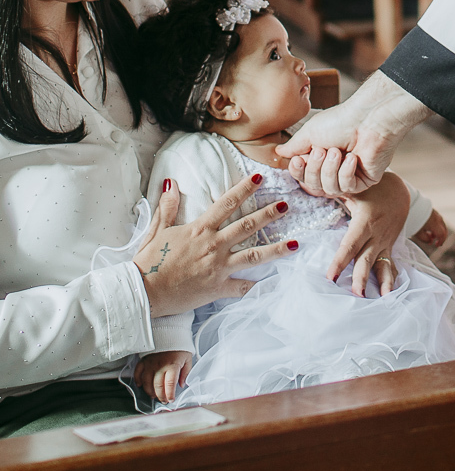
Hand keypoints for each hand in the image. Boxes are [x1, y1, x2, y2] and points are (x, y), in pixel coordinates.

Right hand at [133, 176, 295, 317]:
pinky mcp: (217, 288)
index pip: (226, 204)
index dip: (244, 189)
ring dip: (275, 249)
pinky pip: (241, 287)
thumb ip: (167, 206)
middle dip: (268, 214)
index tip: (260, 178)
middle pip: (246, 226)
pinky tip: (272, 283)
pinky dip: (256, 285)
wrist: (143, 293)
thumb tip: (171, 182)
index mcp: (199, 229)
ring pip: (252, 256)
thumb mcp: (157, 230)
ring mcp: (218, 267)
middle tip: (285, 206)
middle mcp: (213, 245)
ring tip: (295, 244)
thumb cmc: (149, 262)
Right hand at [134, 350, 192, 404]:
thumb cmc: (180, 345)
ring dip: (149, 391)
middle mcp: (160, 366)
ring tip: (153, 395)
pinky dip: (138, 380)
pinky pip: (138, 372)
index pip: (170, 386)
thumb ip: (185, 373)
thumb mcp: (188, 358)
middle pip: (158, 386)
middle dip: (161, 396)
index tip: (171, 400)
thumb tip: (181, 385)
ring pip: (147, 382)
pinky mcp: (144, 360)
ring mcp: (151, 363)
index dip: (169, 395)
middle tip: (163, 400)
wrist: (171, 331)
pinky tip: (140, 385)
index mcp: (173, 366)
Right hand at [278, 73, 431, 195]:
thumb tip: (279, 152)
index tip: (299, 160)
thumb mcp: (311, 132)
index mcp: (320, 157)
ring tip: (338, 151)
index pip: (303, 176)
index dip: (299, 172)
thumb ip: (295, 146)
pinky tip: (352, 157)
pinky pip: (347, 187)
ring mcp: (349, 176)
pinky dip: (346, 172)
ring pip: (330, 189)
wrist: (369, 118)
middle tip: (323, 150)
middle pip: (314, 186)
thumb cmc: (341, 121)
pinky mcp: (364, 181)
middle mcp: (333, 169)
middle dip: (316, 169)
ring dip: (330, 169)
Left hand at [329, 172, 410, 295]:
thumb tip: (309, 187)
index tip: (330, 277)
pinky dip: (390, 279)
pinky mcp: (389, 248)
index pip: (350, 245)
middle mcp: (376, 236)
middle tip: (355, 295)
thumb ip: (333, 191)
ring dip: (381, 283)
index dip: (340, 261)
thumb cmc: (373, 190)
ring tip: (380, 299)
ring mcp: (384, 244)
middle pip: (366, 259)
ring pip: (382, 265)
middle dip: (361, 278)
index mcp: (364, 222)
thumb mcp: (354, 189)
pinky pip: (391, 265)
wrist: (400, 192)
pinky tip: (389, 294)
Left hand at [413, 208, 447, 248]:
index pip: (442, 234)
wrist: (410, 206)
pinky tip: (430, 229)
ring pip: (442, 224)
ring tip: (431, 236)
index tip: (436, 245)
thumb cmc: (413, 220)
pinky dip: (437, 226)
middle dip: (442, 237)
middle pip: (444, 229)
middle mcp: (438, 218)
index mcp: (435, 224)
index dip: (440, 241)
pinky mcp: (433, 210)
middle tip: (437, 243)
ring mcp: (436, 213)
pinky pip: (438, 220)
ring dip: (439, 231)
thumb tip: (430, 241)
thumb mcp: (418, 233)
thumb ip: (425, 239)